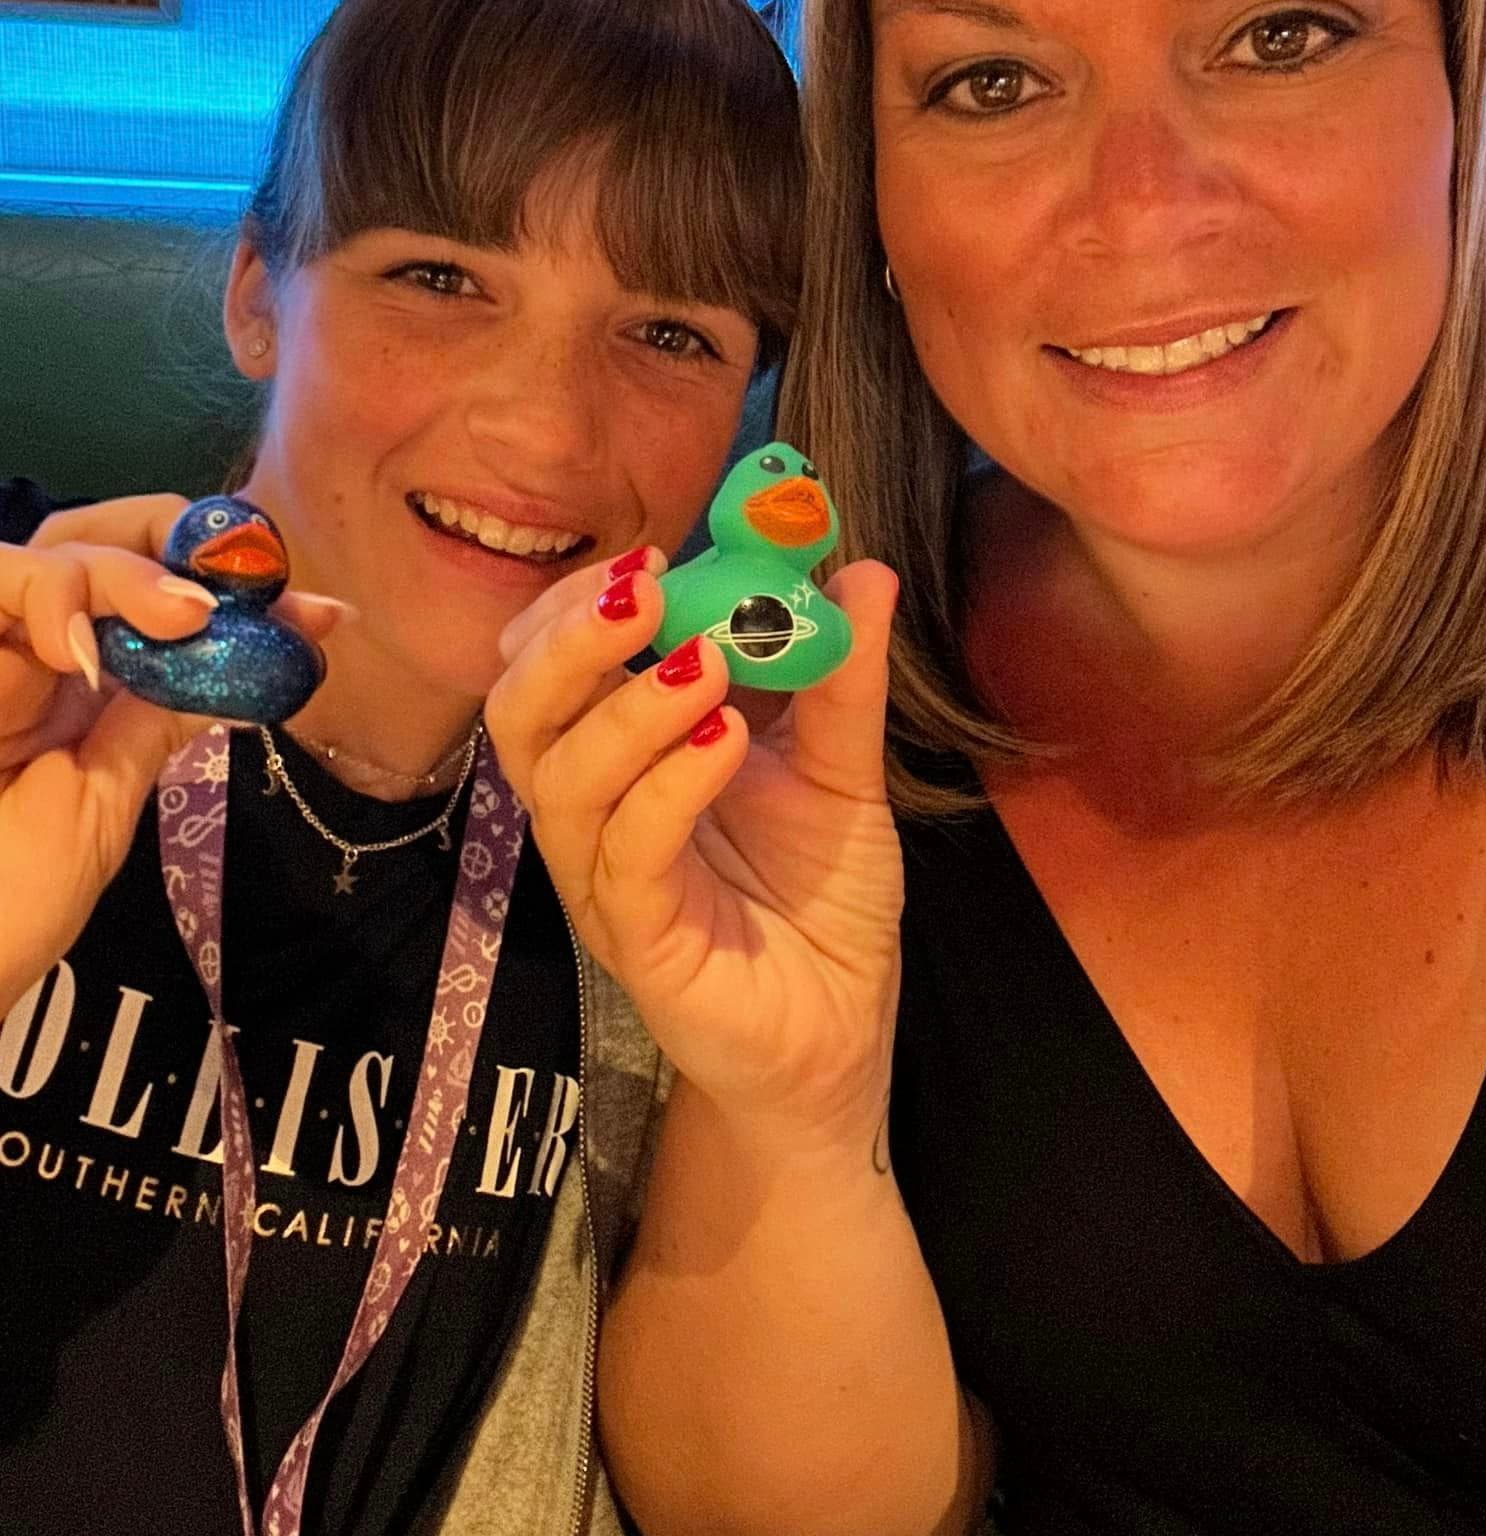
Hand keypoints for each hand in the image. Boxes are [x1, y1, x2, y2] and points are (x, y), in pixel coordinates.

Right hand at [0, 494, 344, 1012]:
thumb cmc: (9, 894)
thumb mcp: (106, 796)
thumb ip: (159, 718)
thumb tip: (253, 664)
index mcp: (78, 681)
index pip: (158, 593)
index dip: (233, 587)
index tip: (319, 614)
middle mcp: (31, 648)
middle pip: (105, 541)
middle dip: (184, 548)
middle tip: (254, 588)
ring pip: (57, 549)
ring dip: (129, 570)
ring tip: (185, 617)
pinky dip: (48, 595)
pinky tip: (78, 655)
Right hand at [486, 552, 903, 1144]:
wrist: (839, 1035)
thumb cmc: (820, 902)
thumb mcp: (841, 770)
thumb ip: (842, 677)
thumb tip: (862, 568)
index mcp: (622, 760)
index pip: (550, 665)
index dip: (580, 605)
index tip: (654, 553)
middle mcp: (594, 814)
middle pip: (520, 711)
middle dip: (572, 639)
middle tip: (649, 589)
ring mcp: (606, 879)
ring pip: (559, 780)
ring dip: (627, 707)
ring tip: (710, 667)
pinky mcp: (637, 941)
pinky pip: (624, 854)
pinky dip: (668, 785)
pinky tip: (726, 743)